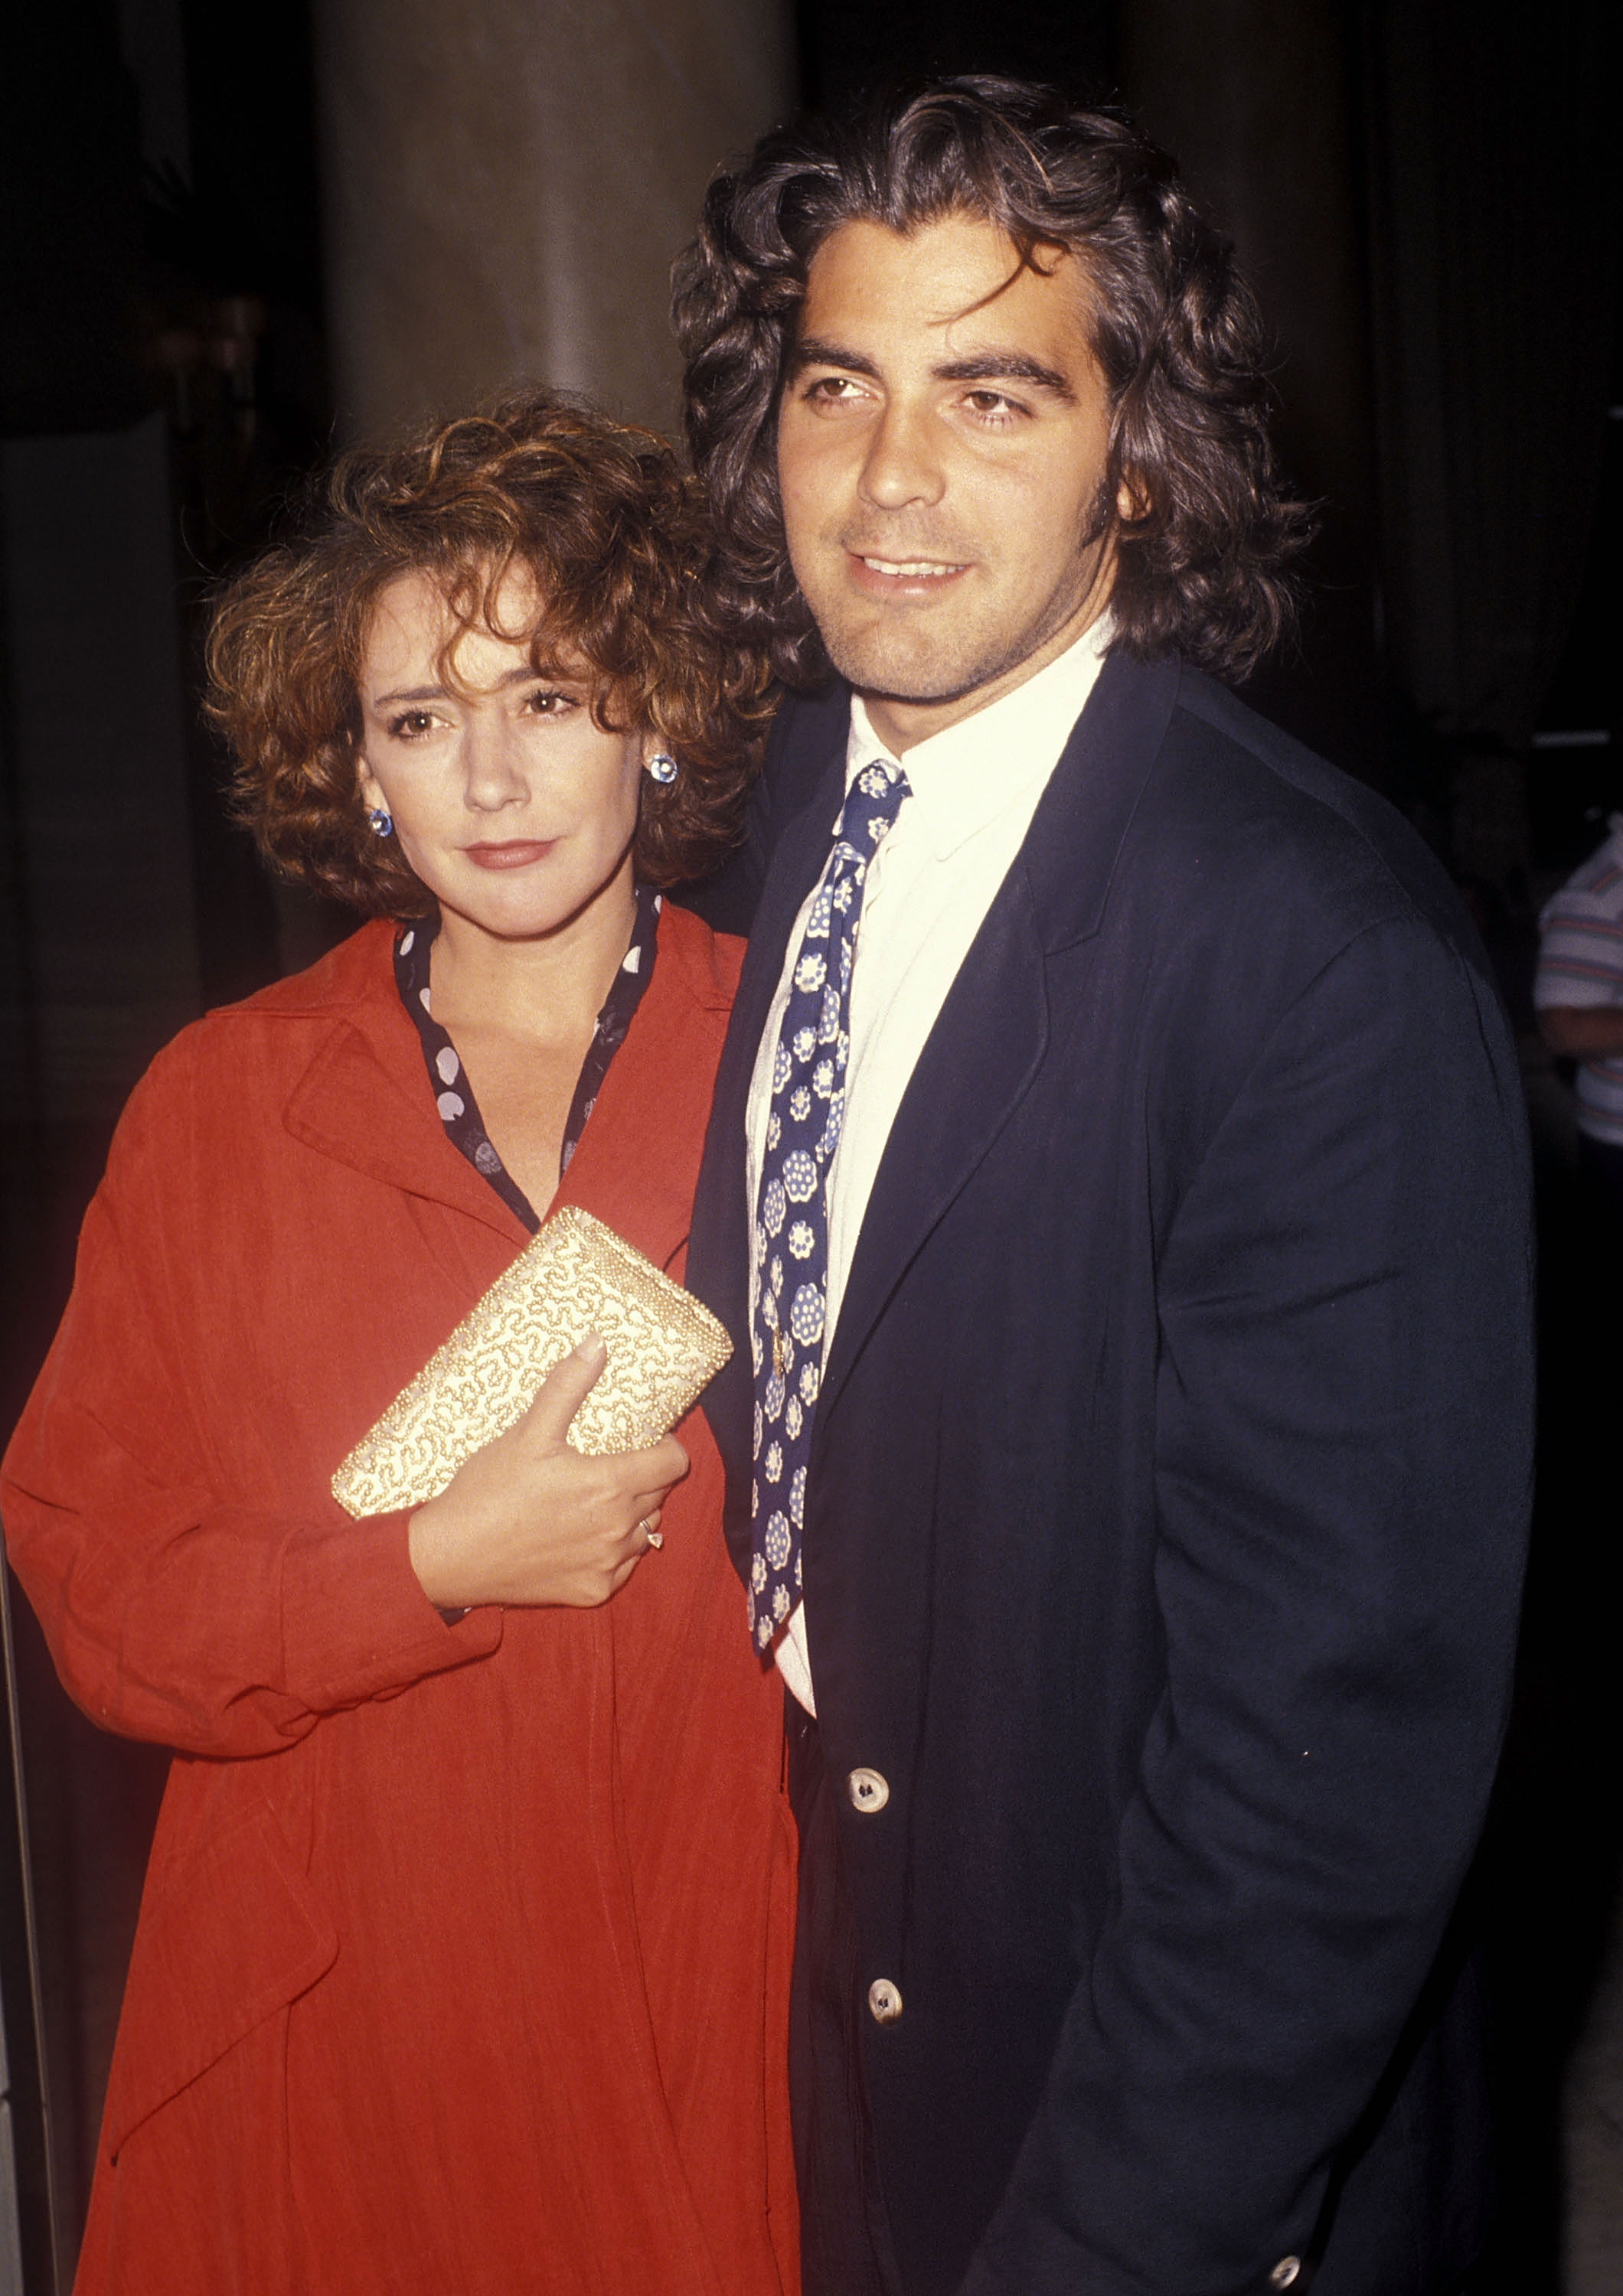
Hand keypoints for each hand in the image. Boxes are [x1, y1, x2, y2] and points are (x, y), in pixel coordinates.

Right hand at [406, 1335, 687, 1609]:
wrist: (450, 1557)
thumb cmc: (488, 1491)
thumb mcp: (528, 1431)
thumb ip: (567, 1385)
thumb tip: (597, 1342)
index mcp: (609, 1486)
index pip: (674, 1464)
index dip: (667, 1447)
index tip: (648, 1440)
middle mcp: (617, 1530)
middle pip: (660, 1495)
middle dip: (646, 1476)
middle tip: (613, 1464)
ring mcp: (607, 1565)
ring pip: (644, 1531)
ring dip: (632, 1514)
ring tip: (597, 1500)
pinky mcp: (592, 1592)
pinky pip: (623, 1566)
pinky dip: (613, 1550)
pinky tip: (582, 1536)